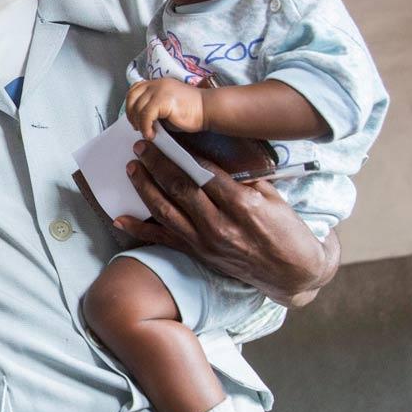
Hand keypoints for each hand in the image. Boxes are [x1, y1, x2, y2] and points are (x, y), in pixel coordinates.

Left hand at [115, 142, 336, 305]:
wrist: (291, 273)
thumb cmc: (287, 232)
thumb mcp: (273, 198)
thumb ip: (244, 179)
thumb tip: (216, 160)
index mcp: (243, 206)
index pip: (204, 174)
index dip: (182, 154)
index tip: (166, 138)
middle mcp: (220, 225)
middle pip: (180, 188)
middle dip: (157, 164)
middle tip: (141, 146)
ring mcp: (205, 242)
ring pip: (166, 210)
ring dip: (144, 187)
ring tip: (132, 168)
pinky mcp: (198, 254)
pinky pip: (163, 240)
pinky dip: (139, 229)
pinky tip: (120, 218)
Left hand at [125, 79, 205, 139]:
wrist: (208, 109)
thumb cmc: (191, 112)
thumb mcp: (166, 108)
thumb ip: (152, 109)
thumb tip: (138, 120)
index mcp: (157, 83)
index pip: (134, 90)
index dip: (130, 105)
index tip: (134, 119)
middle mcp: (157, 84)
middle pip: (131, 97)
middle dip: (131, 115)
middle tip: (137, 127)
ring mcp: (160, 90)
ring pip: (137, 107)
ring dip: (139, 123)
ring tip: (147, 132)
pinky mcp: (163, 99)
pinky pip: (146, 115)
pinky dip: (145, 127)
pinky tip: (152, 134)